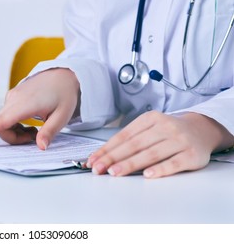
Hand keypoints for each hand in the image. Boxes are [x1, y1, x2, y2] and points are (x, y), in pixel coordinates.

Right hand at [0, 68, 79, 149]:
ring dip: (15, 132)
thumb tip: (40, 147)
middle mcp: (13, 100)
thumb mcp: (62, 115)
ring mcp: (11, 98)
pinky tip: (30, 123)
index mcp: (24, 104)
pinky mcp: (12, 98)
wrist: (63, 74)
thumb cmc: (64, 93)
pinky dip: (15, 125)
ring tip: (35, 131)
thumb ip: (50, 132)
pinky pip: (6, 117)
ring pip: (3, 123)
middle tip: (36, 138)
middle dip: (14, 139)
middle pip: (1, 127)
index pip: (0, 122)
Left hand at [87, 111, 233, 177]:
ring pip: (151, 153)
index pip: (124, 136)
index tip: (93, 160)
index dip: (107, 149)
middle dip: (113, 158)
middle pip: (135, 144)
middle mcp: (165, 127)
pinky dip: (160, 169)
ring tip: (115, 172)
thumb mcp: (150, 128)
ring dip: (130, 164)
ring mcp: (179, 140)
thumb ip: (130, 140)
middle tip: (99, 169)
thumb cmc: (168, 132)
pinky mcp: (192, 154)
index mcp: (150, 118)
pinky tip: (147, 175)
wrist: (202, 129)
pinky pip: (174, 163)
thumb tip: (103, 156)